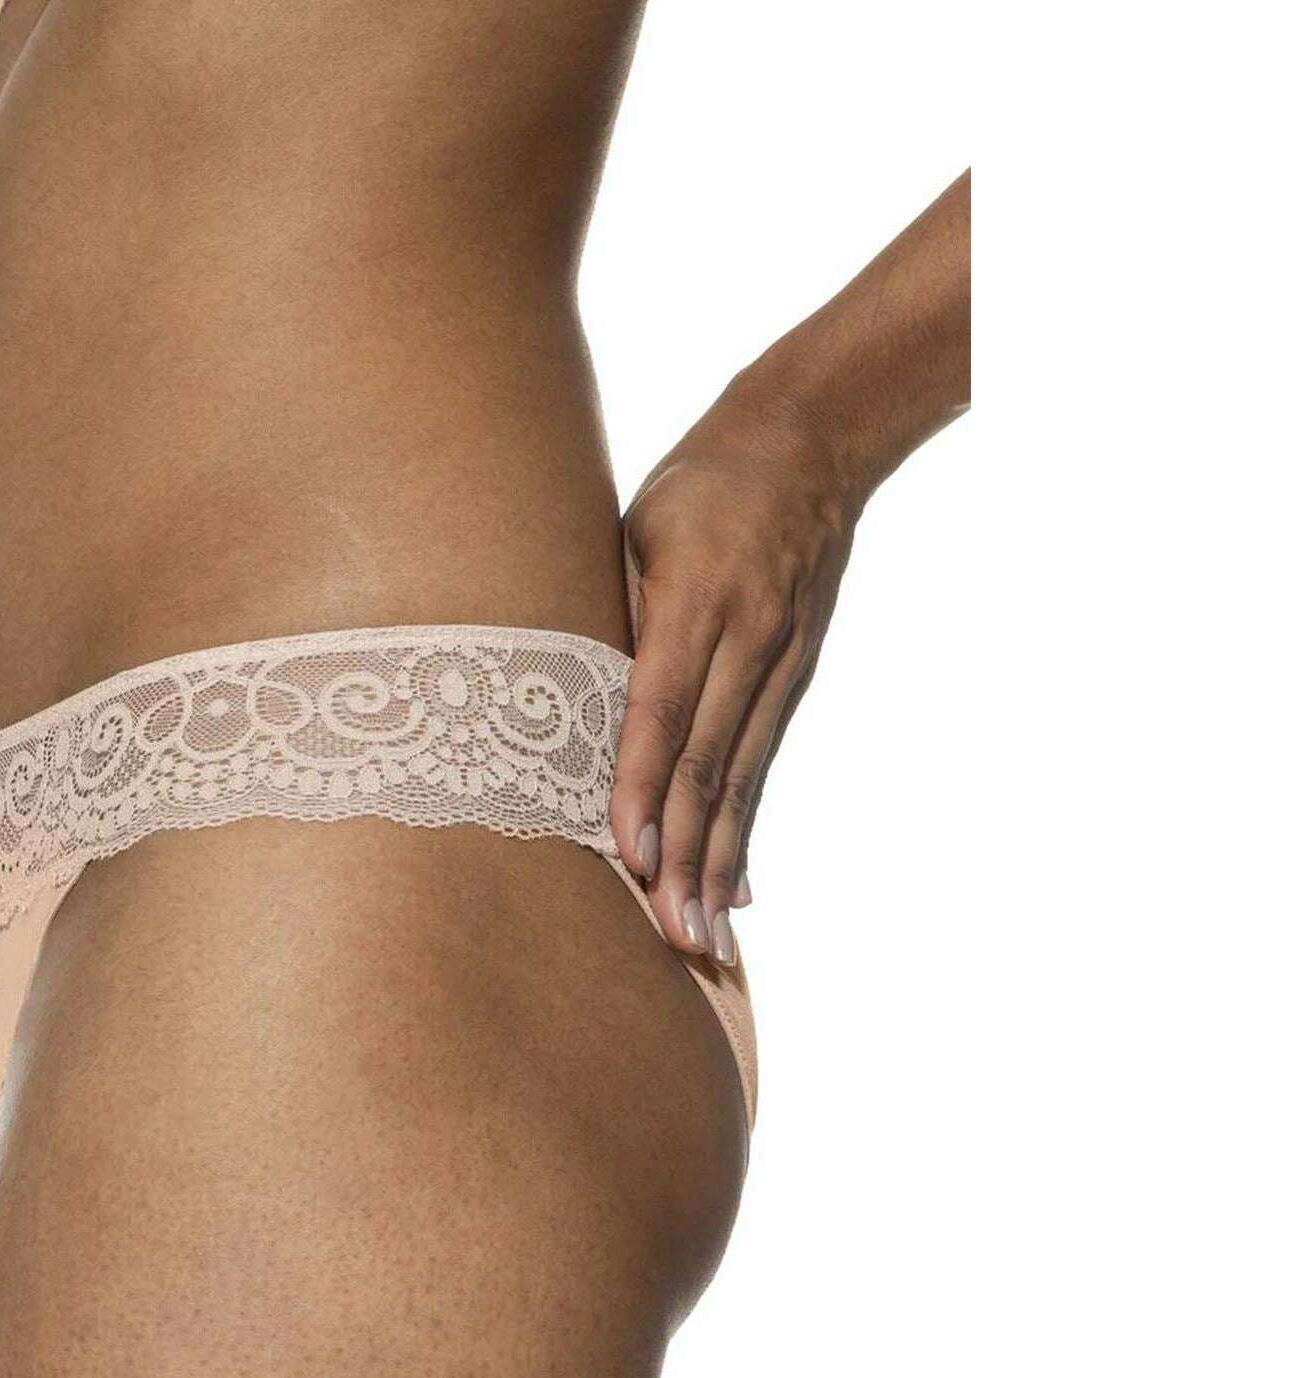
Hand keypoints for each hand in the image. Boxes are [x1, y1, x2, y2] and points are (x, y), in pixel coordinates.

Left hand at [611, 390, 857, 965]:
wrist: (809, 442)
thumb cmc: (696, 483)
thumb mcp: (638, 529)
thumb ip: (613, 616)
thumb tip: (569, 711)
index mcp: (699, 597)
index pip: (662, 710)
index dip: (643, 787)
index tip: (629, 856)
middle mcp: (749, 639)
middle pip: (709, 764)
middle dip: (686, 856)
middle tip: (672, 935)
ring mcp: (780, 662)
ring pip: (740, 779)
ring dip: (719, 862)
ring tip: (705, 935)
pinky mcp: (793, 676)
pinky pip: (761, 765)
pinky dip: (745, 827)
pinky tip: (739, 885)